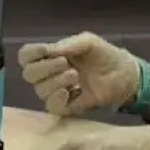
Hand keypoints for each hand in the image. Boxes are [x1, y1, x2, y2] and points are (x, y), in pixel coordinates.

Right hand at [19, 32, 143, 115]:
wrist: (124, 74)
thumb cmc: (105, 55)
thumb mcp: (87, 42)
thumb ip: (66, 46)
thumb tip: (47, 52)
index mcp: (50, 56)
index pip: (26, 56)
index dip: (30, 54)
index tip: (46, 51)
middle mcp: (48, 74)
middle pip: (28, 74)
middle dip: (45, 68)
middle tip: (65, 63)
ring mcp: (56, 91)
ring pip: (40, 90)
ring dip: (56, 81)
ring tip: (76, 76)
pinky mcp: (66, 107)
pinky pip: (51, 106)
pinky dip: (58, 98)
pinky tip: (71, 91)